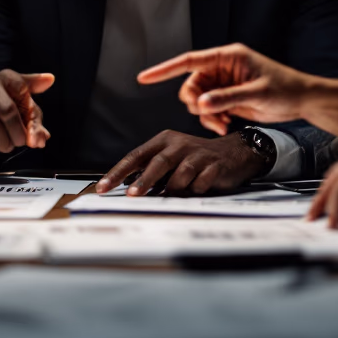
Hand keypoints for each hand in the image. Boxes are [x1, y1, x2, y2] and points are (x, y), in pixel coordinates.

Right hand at [0, 70, 53, 160]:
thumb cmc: (2, 112)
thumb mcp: (23, 113)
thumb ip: (35, 124)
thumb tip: (43, 138)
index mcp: (6, 78)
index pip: (22, 89)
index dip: (30, 113)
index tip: (32, 125)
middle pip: (8, 112)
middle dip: (18, 134)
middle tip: (19, 142)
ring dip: (4, 143)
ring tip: (5, 143)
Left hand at [96, 130, 267, 195]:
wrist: (234, 152)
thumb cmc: (195, 158)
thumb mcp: (171, 158)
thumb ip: (151, 171)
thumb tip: (127, 190)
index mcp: (163, 141)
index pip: (135, 156)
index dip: (118, 173)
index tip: (103, 188)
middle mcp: (178, 144)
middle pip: (157, 162)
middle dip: (144, 181)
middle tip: (133, 195)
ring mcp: (198, 153)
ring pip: (180, 174)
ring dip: (174, 188)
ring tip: (174, 195)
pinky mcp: (214, 165)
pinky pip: (201, 183)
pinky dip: (195, 190)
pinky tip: (197, 189)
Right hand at [136, 43, 307, 134]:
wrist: (303, 101)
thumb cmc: (286, 89)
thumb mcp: (257, 94)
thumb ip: (227, 99)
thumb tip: (200, 104)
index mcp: (227, 57)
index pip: (189, 61)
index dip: (164, 69)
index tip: (144, 78)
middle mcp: (222, 68)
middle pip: (190, 85)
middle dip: (195, 104)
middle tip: (211, 116)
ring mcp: (223, 83)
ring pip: (197, 100)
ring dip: (204, 115)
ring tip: (222, 124)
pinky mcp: (227, 97)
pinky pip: (207, 109)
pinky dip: (211, 119)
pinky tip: (225, 124)